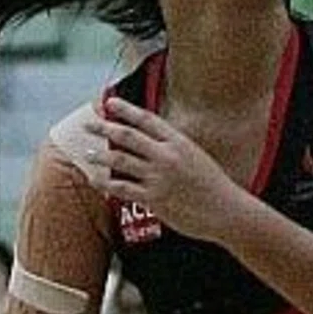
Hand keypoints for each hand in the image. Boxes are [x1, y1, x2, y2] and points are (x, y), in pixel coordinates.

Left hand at [99, 95, 239, 244]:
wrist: (226, 210)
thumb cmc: (212, 184)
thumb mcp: (195, 156)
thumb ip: (172, 148)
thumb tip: (150, 143)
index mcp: (178, 141)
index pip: (146, 119)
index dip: (125, 109)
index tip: (109, 103)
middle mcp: (166, 155)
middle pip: (128, 136)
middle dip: (105, 128)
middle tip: (88, 123)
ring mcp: (158, 177)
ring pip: (120, 161)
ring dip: (100, 156)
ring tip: (86, 152)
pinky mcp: (154, 199)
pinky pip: (122, 188)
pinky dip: (106, 183)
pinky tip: (95, 180)